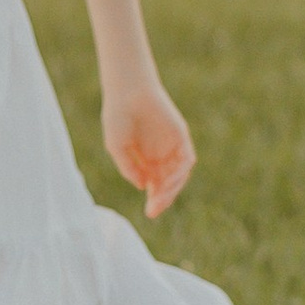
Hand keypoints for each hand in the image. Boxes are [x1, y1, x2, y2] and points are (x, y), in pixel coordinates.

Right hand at [104, 81, 194, 218]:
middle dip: (163, 199)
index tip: (149, 212)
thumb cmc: (118, 116)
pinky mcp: (181, 136)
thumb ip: (129, 168)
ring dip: (172, 189)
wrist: (128, 91)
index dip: (154, 199)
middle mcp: (161, 154)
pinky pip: (186, 160)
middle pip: (168, 183)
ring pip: (179, 175)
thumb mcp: (117, 148)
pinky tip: (168, 182)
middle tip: (154, 210)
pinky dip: (180, 174)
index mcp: (145, 158)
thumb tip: (143, 187)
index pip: (155, 184)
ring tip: (161, 198)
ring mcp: (172, 146)